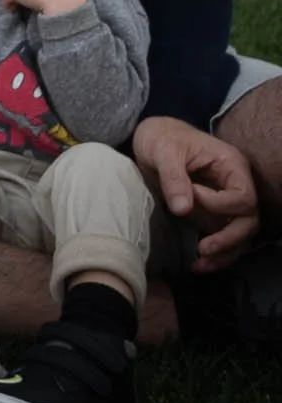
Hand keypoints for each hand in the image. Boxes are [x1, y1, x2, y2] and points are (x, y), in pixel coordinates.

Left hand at [132, 115, 260, 270]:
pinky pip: (222, 237)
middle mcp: (236, 186)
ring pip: (240, 235)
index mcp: (232, 166)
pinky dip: (214, 254)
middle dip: (229, 239)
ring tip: (199, 264)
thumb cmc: (162, 138)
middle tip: (202, 249)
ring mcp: (226, 203)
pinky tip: (197, 263)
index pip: (243, 197)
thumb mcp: (163, 151)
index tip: (191, 197)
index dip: (220, 205)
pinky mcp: (213, 215)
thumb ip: (173, 178)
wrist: (153, 139)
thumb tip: (183, 210)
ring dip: (223, 253)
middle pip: (249, 221)